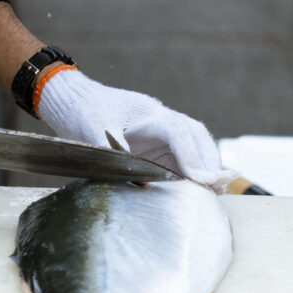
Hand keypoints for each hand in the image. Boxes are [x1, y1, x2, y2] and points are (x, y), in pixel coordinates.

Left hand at [37, 69, 236, 189]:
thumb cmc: (84, 111)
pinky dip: (192, 172)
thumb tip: (137, 181)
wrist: (74, 100)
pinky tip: (198, 190)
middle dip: (209, 161)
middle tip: (218, 189)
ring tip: (216, 192)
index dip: (191, 155)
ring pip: (193, 146)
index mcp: (147, 113)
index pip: (178, 132)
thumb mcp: (92, 128)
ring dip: (206, 167)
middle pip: (195, 136)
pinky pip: (180, 157)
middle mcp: (160, 120)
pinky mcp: (155, 145)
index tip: (201, 179)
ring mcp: (160, 132)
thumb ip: (113, 150)